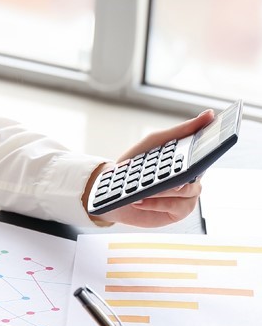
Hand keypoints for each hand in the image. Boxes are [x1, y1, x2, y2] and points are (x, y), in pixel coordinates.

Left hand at [86, 109, 214, 227]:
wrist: (114, 191)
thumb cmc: (137, 163)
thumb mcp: (156, 141)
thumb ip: (182, 129)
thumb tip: (210, 113)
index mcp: (189, 160)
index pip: (206, 154)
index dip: (210, 149)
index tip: (203, 146)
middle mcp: (192, 179)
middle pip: (196, 175)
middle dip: (177, 175)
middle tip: (168, 177)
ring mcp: (188, 197)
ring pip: (185, 191)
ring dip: (161, 189)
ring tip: (142, 189)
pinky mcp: (179, 212)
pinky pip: (174, 206)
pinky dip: (155, 202)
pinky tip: (140, 200)